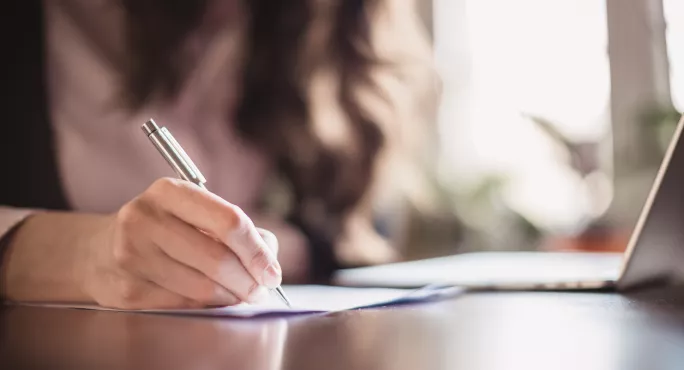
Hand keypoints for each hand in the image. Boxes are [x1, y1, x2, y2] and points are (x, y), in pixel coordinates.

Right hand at [81, 178, 282, 308]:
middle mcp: (145, 219)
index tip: (272, 271)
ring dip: (231, 297)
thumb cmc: (163, 229)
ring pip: (202, 287)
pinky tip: (213, 300)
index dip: (257, 251)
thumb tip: (269, 259)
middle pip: (218, 258)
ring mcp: (132, 255)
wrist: (98, 251)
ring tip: (240, 295)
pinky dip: (208, 306)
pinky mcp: (128, 289)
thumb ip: (234, 229)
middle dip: (249, 280)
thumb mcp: (192, 212)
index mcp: (169, 191)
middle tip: (261, 290)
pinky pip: (184, 305)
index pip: (229, 221)